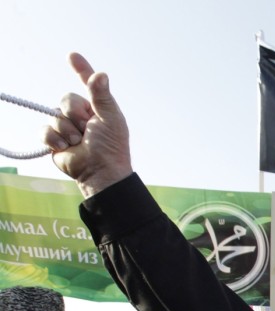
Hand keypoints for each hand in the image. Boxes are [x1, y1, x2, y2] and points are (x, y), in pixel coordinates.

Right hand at [43, 53, 131, 197]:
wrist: (100, 172)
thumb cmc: (110, 147)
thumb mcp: (109, 119)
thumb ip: (102, 96)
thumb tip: (100, 74)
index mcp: (97, 108)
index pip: (87, 84)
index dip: (81, 69)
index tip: (72, 56)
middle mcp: (81, 115)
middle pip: (66, 99)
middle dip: (75, 114)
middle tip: (88, 130)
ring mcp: (66, 127)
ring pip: (54, 115)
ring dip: (67, 130)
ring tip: (79, 142)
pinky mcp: (54, 140)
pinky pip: (44, 130)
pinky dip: (54, 138)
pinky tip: (66, 147)